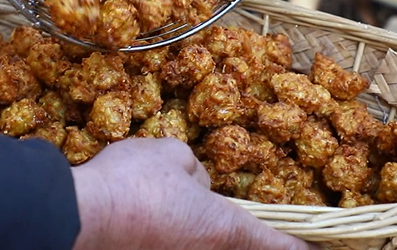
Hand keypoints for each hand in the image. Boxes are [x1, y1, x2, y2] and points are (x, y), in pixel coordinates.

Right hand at [71, 137, 315, 249]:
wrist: (79, 217)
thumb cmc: (133, 182)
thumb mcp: (172, 155)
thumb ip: (197, 171)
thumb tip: (197, 184)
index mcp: (226, 229)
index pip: (280, 247)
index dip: (303, 247)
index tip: (316, 245)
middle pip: (238, 245)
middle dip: (242, 232)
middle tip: (232, 210)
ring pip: (203, 244)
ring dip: (202, 231)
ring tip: (177, 207)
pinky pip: (178, 244)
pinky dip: (176, 234)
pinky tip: (155, 217)